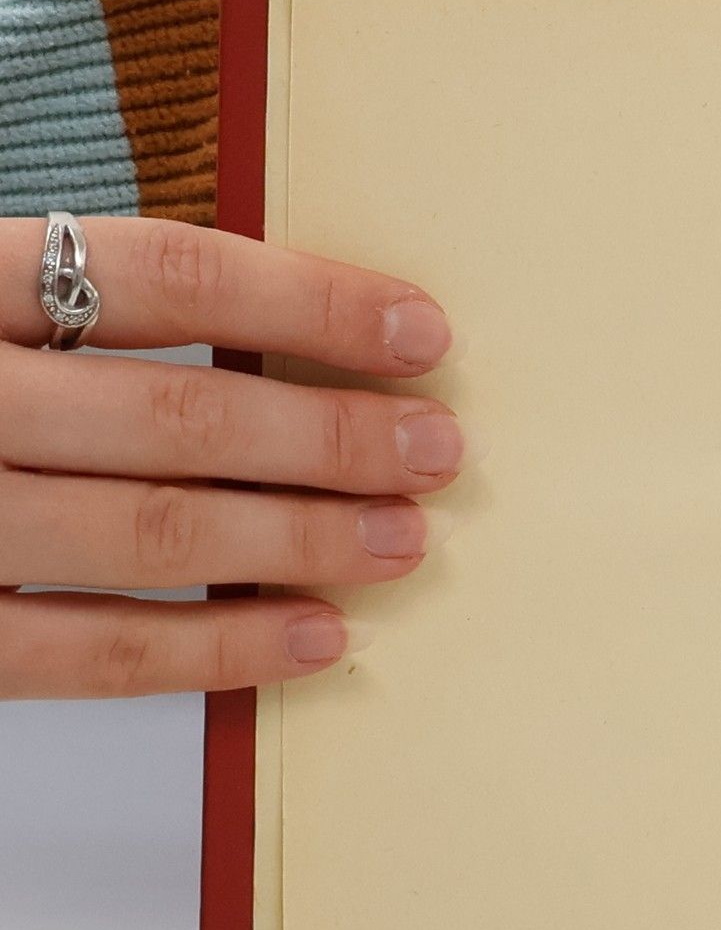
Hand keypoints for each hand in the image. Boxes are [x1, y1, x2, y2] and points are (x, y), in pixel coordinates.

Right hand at [0, 220, 466, 698]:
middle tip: (440, 451)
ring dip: (299, 540)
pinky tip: (315, 639)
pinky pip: (86, 654)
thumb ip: (70, 311)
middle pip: (174, 414)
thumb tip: (286, 341)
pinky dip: (214, 650)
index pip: (156, 274)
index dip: (305, 303)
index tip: (421, 329)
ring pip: (147, 533)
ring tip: (402, 540)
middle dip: (330, 438)